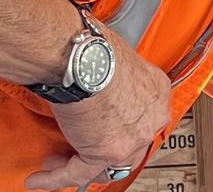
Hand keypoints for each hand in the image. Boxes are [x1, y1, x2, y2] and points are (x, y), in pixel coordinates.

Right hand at [25, 26, 169, 190]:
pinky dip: (58, 177)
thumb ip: (112, 79)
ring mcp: (135, 136)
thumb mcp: (114, 61)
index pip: (142, 118)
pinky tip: (42, 177)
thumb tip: (96, 78)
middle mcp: (153, 115)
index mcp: (156, 90)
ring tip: (57, 162)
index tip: (99, 128)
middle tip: (76, 148)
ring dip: (81, 165)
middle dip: (101, 150)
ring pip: (110, 164)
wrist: (84, 58)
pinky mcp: (110, 151)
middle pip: (131, 145)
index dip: (120, 128)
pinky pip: (81, 172)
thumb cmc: (94, 50)